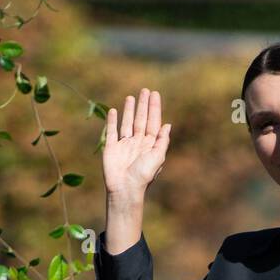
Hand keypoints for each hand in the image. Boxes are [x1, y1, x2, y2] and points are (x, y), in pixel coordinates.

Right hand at [102, 88, 170, 202]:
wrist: (125, 189)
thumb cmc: (143, 176)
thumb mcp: (157, 157)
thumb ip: (162, 141)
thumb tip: (168, 125)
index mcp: (149, 145)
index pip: (153, 123)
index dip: (154, 108)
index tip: (155, 94)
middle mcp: (137, 143)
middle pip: (141, 120)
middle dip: (143, 106)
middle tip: (145, 90)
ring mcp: (124, 145)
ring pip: (127, 123)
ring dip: (129, 110)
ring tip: (131, 97)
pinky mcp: (111, 148)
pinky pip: (111, 132)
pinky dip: (112, 121)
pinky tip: (114, 111)